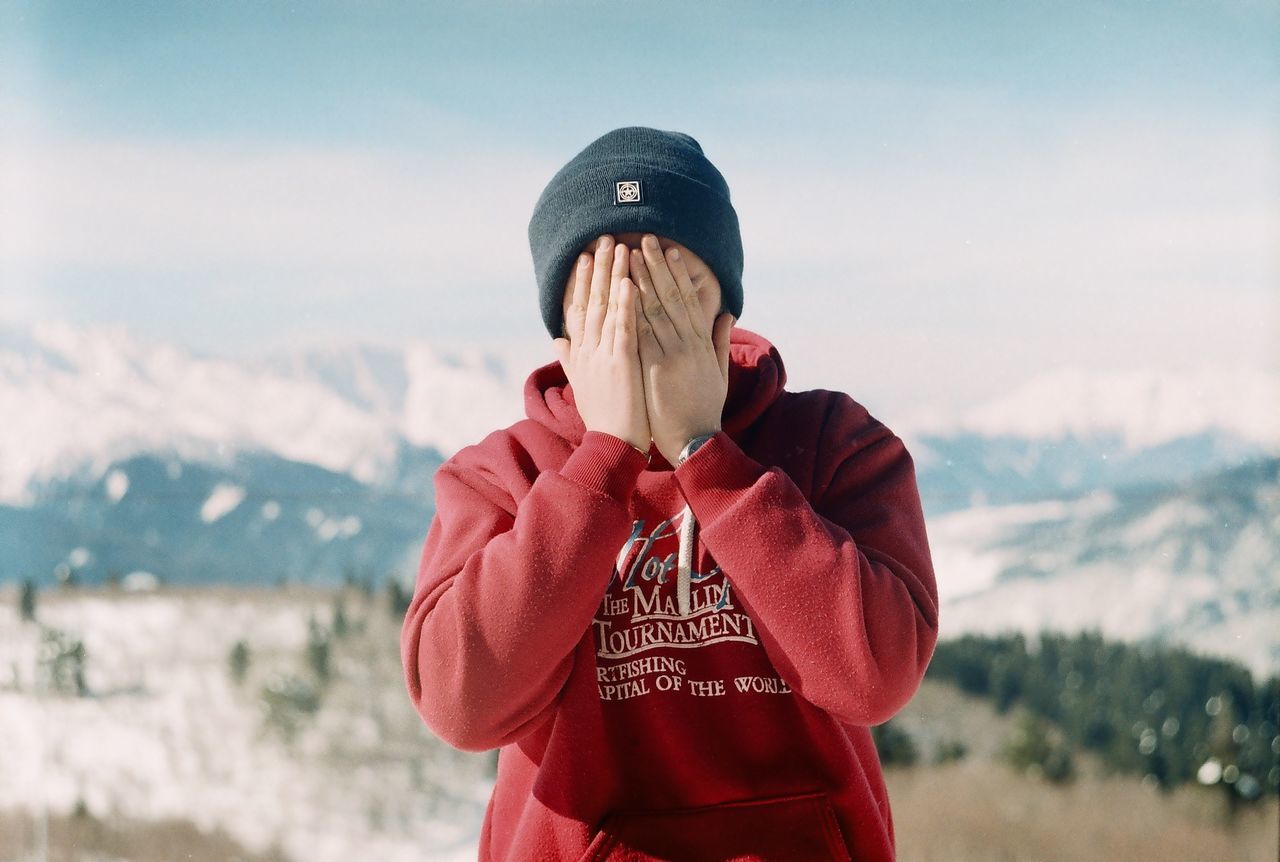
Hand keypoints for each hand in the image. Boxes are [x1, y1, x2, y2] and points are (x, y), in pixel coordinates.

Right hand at [552, 235, 650, 453]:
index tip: (585, 258)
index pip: (579, 309)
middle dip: (597, 269)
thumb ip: (570, 359)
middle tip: (602, 239)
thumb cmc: (603, 417)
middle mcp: (587, 350)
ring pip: (607, 308)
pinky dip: (626, 304)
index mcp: (581, 354)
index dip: (582, 283)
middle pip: (591, 301)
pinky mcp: (620, 363)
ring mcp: (602, 355)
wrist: (613, 444)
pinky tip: (631, 282)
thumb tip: (558, 339)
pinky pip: (624, 327)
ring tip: (619, 248)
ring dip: (613, 277)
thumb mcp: (582, 385)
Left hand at [629, 234, 734, 465]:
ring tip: (630, 256)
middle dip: (656, 267)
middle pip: (668, 298)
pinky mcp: (654, 369)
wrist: (694, 441)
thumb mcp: (719, 373)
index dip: (676, 274)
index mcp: (701, 343)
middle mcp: (686, 344)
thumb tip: (726, 314)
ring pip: (653, 310)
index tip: (668, 251)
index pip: (686, 300)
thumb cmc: (705, 410)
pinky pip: (641, 335)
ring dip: (640, 281)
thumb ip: (721, 341)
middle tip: (644, 240)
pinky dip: (631, 312)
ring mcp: (670, 355)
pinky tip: (621, 293)